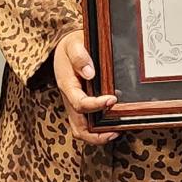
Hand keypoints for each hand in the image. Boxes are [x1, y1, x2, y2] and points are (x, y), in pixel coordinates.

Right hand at [53, 28, 117, 144]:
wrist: (65, 48)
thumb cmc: (71, 46)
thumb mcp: (73, 44)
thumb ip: (80, 57)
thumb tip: (89, 73)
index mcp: (67, 85)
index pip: (80, 103)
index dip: (96, 105)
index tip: (112, 99)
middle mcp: (69, 99)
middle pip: (78, 127)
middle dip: (96, 134)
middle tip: (116, 130)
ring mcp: (74, 105)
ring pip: (81, 131)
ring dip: (97, 136)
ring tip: (115, 132)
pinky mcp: (80, 106)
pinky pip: (86, 125)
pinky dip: (98, 130)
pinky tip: (113, 124)